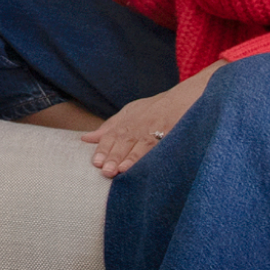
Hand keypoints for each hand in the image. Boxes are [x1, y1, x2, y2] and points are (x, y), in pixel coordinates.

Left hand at [82, 64, 216, 177]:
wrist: (183, 98)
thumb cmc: (154, 108)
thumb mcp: (128, 113)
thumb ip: (108, 127)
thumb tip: (85, 139)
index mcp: (126, 122)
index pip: (111, 137)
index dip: (104, 149)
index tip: (96, 162)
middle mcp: (138, 126)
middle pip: (123, 142)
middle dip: (113, 157)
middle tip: (105, 171)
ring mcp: (154, 130)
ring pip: (139, 146)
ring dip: (129, 159)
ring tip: (119, 170)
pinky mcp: (169, 133)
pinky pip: (158, 146)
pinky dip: (150, 156)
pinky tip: (144, 166)